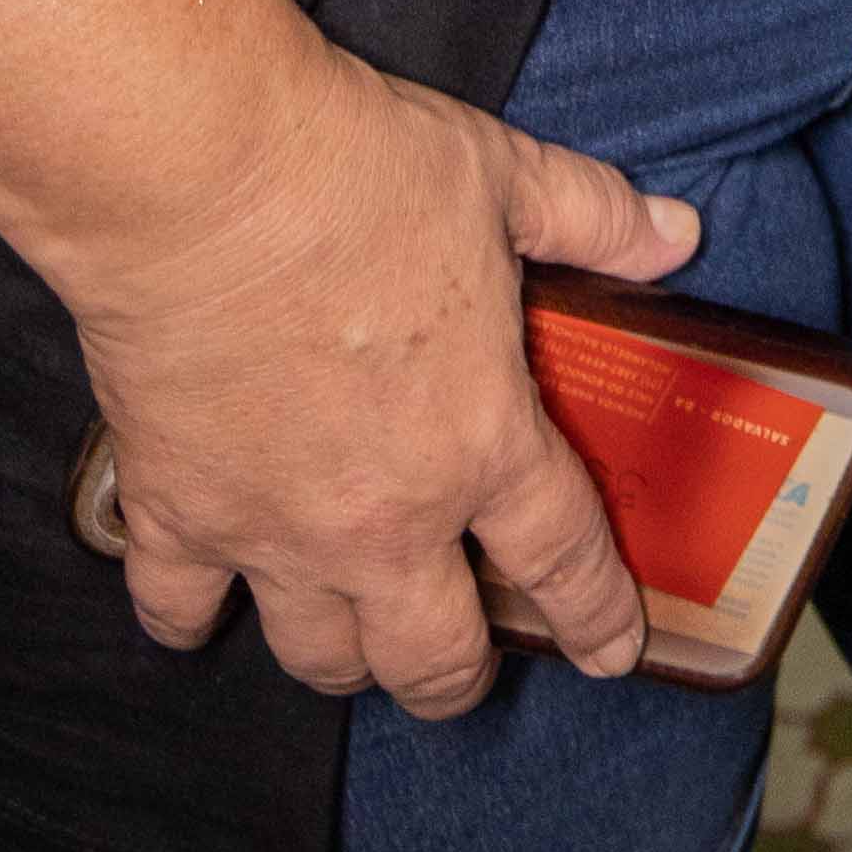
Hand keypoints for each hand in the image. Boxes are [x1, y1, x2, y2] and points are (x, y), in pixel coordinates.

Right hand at [59, 48, 698, 720]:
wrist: (203, 176)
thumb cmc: (359, 172)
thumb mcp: (504, 177)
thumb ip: (594, 218)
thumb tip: (675, 233)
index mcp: (481, 440)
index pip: (562, 560)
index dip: (597, 617)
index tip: (611, 651)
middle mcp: (385, 515)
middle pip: (434, 658)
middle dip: (456, 679)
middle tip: (460, 662)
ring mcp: (275, 529)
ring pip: (319, 658)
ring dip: (345, 661)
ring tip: (351, 640)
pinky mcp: (176, 513)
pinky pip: (178, 609)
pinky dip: (191, 616)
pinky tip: (205, 600)